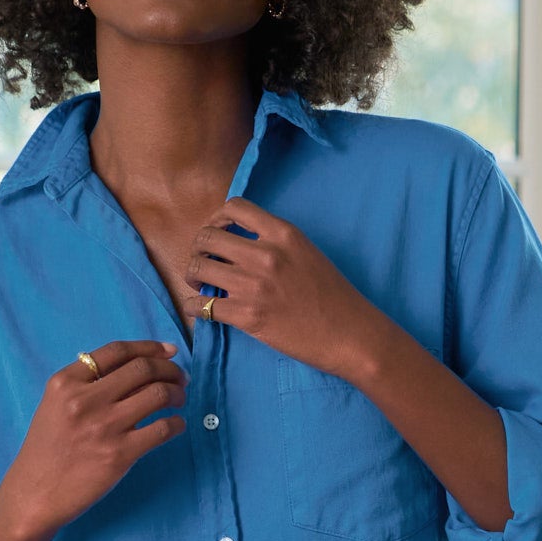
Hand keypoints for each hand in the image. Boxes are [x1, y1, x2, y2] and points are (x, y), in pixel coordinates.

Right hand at [0, 341, 185, 540]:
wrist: (34, 494)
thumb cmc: (46, 451)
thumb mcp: (54, 406)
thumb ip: (85, 386)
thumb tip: (134, 371)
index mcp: (66, 382)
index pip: (117, 351)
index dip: (149, 347)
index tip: (168, 352)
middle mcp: (85, 399)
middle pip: (143, 368)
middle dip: (170, 370)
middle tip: (180, 379)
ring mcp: (104, 426)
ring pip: (158, 394)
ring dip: (177, 393)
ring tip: (179, 400)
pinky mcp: (120, 454)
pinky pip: (163, 429)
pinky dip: (177, 424)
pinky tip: (176, 426)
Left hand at [186, 203, 384, 383]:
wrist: (349, 333)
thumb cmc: (333, 295)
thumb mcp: (307, 252)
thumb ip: (275, 242)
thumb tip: (240, 243)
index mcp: (282, 233)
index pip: (234, 207)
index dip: (217, 218)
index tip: (218, 233)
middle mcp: (265, 254)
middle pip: (208, 237)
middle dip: (198, 248)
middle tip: (202, 261)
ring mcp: (254, 286)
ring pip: (199, 268)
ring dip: (192, 274)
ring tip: (199, 283)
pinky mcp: (247, 316)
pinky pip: (203, 306)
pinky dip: (196, 307)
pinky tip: (201, 309)